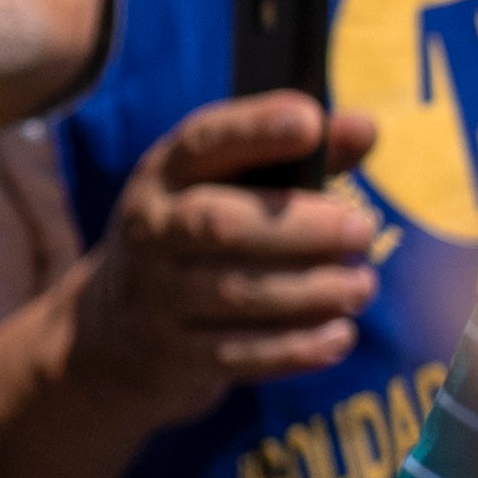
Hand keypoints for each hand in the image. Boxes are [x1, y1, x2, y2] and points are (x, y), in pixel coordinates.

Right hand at [56, 94, 387, 435]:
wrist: (113, 332)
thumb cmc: (199, 243)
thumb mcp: (227, 190)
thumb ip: (300, 159)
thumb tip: (364, 128)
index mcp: (164, 177)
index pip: (203, 141)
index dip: (255, 129)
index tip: (309, 122)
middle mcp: (149, 232)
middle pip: (220, 225)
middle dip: (302, 227)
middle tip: (362, 230)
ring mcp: (154, 297)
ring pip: (237, 292)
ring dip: (313, 290)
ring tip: (360, 286)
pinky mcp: (174, 354)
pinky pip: (241, 353)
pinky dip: (298, 347)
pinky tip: (340, 335)